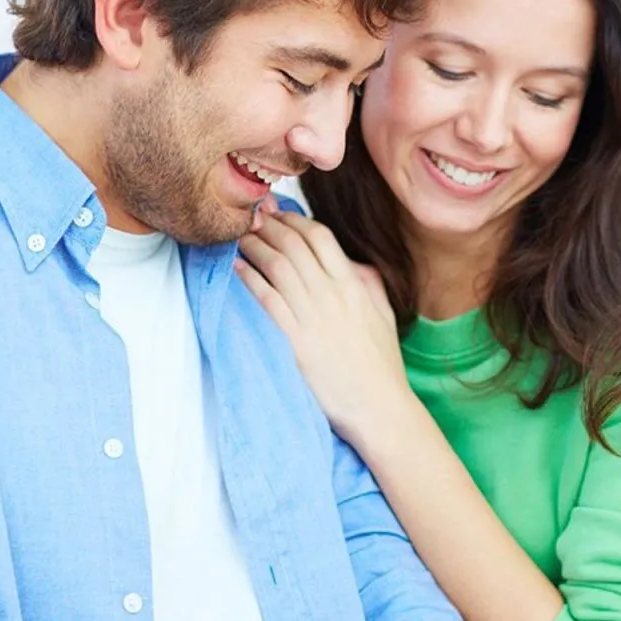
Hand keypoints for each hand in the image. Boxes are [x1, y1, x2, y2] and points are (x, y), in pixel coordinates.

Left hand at [236, 211, 410, 443]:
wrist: (378, 407)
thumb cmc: (380, 367)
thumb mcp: (383, 316)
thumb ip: (368, 284)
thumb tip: (352, 263)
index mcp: (354, 286)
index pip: (320, 238)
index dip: (295, 220)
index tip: (279, 214)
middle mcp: (333, 295)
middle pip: (294, 246)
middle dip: (270, 226)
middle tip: (251, 218)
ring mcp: (314, 317)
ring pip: (279, 267)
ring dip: (256, 247)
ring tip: (240, 238)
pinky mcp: (297, 341)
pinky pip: (268, 300)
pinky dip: (250, 279)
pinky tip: (238, 269)